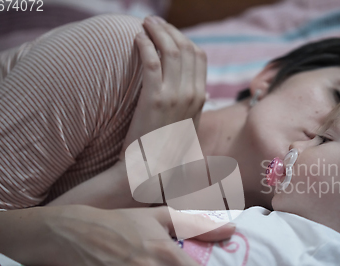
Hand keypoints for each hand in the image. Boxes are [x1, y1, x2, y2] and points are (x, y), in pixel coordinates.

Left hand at [122, 16, 207, 154]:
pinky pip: (151, 62)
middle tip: (153, 21)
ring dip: (156, 32)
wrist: (151, 169)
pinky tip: (136, 39)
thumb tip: (202, 91)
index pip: (199, 56)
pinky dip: (144, 46)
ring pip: (170, 51)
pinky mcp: (154, 99)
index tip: (168, 32)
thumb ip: (195, 105)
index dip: (183, 39)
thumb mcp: (188, 126)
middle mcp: (192, 95)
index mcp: (200, 98)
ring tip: (143, 24)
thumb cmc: (165, 147)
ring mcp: (174, 96)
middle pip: (185, 48)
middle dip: (169, 30)